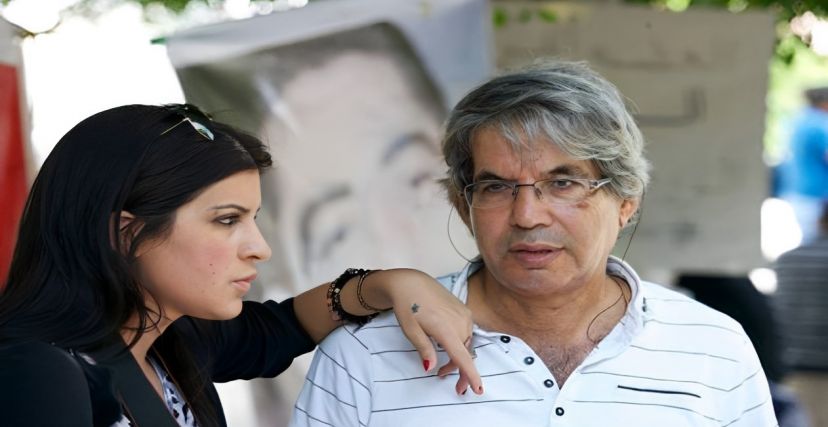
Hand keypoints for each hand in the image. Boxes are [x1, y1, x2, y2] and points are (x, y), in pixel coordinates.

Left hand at [365, 269, 482, 394]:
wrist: (411, 283)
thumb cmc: (408, 305)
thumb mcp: (411, 330)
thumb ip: (424, 349)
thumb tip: (430, 368)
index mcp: (446, 329)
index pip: (462, 357)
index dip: (471, 375)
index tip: (478, 389)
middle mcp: (460, 322)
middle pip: (465, 353)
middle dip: (460, 370)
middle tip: (454, 386)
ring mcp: (464, 315)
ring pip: (466, 344)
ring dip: (458, 357)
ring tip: (443, 367)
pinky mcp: (464, 310)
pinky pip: (466, 333)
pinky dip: (459, 344)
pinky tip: (447, 347)